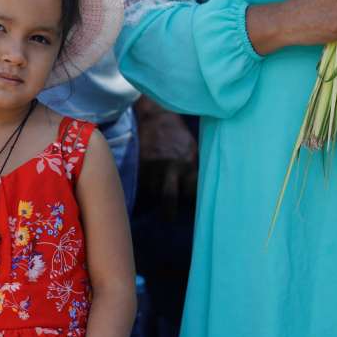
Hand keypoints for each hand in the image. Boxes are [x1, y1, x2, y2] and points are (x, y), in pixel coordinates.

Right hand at [136, 101, 197, 216]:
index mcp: (188, 163)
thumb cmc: (177, 134)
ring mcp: (152, 167)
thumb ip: (194, 168)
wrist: (155, 117)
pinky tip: (145, 188)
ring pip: (151, 192)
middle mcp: (171, 167)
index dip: (190, 202)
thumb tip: (198, 191)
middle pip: (168, 198)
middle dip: (168, 212)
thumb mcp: (192, 148)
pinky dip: (142, 189)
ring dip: (154, 196)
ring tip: (156, 194)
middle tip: (168, 219)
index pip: (191, 192)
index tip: (189, 207)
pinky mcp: (138, 165)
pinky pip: (139, 185)